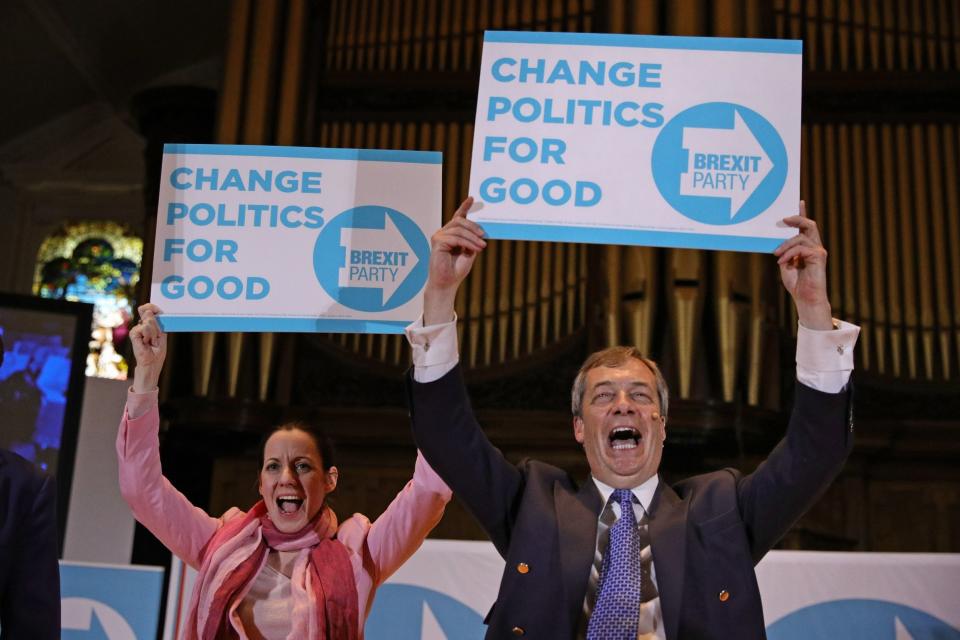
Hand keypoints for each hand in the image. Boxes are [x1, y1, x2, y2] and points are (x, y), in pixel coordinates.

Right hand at [130, 303, 166, 391]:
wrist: (150, 364)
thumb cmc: (157, 352)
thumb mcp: (161, 336)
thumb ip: (156, 323)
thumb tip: (147, 311)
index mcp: (153, 325)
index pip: (152, 310)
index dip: (153, 306)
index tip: (153, 307)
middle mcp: (144, 325)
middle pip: (149, 312)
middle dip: (156, 324)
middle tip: (156, 337)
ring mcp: (138, 329)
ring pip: (149, 321)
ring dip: (154, 332)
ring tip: (152, 341)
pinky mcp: (133, 334)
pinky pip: (143, 327)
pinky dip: (148, 335)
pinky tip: (146, 342)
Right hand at [423, 197, 486, 324]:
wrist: (447, 283)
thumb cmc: (457, 269)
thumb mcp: (469, 252)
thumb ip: (473, 240)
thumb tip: (481, 231)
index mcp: (451, 234)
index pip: (458, 217)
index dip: (464, 207)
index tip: (472, 198)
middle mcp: (444, 233)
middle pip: (460, 221)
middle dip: (474, 227)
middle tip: (484, 235)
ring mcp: (439, 236)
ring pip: (459, 229)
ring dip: (473, 238)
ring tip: (482, 246)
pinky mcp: (437, 241)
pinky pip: (456, 238)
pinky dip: (467, 243)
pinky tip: (474, 249)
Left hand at [774, 201, 833, 330]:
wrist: (806, 299)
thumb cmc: (797, 283)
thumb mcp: (785, 265)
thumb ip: (784, 252)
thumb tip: (777, 242)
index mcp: (807, 246)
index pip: (806, 226)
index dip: (802, 213)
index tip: (799, 201)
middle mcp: (815, 246)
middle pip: (809, 224)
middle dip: (797, 218)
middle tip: (783, 218)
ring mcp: (818, 250)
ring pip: (801, 237)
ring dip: (786, 245)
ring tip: (777, 255)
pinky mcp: (819, 257)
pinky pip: (801, 248)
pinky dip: (789, 254)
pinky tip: (782, 262)